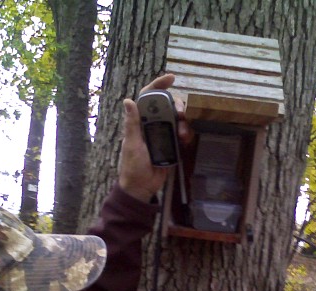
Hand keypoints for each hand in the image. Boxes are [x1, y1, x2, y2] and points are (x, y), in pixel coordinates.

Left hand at [118, 74, 193, 202]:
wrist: (142, 187)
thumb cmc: (133, 166)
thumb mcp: (132, 144)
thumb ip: (132, 124)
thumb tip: (128, 100)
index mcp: (140, 121)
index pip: (149, 97)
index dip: (159, 86)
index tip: (172, 78)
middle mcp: (153, 124)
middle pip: (168, 105)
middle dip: (178, 105)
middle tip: (182, 113)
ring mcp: (164, 134)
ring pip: (178, 119)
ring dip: (184, 122)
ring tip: (183, 134)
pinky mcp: (172, 145)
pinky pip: (183, 134)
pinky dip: (187, 134)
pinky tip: (186, 141)